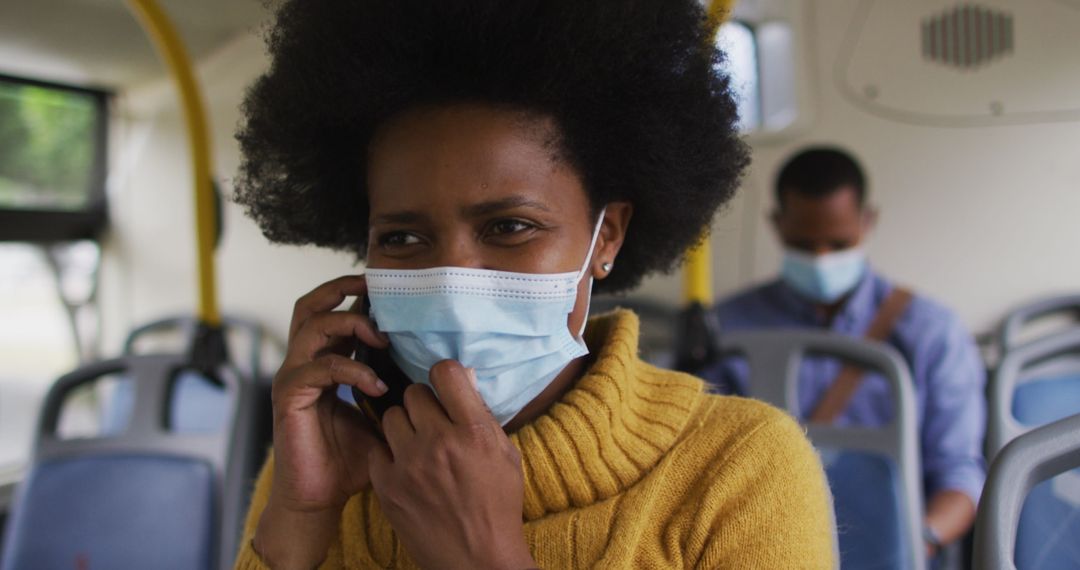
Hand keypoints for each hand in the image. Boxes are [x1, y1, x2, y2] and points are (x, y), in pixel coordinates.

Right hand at [254, 276, 389, 567]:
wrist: (321, 497)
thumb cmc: (352, 458)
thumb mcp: (385, 417)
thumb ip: (402, 390)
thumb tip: (450, 374)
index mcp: (324, 361)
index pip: (333, 311)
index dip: (356, 294)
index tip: (390, 289)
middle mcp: (304, 362)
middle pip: (310, 305)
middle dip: (341, 288)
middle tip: (374, 288)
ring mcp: (293, 377)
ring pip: (313, 326)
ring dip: (350, 324)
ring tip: (382, 339)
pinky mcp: (289, 397)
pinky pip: (318, 368)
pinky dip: (350, 369)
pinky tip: (375, 385)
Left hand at [369, 360, 536, 569]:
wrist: (477, 559)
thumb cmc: (497, 505)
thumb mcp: (505, 455)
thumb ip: (482, 415)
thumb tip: (463, 377)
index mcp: (473, 431)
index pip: (445, 372)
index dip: (444, 375)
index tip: (446, 386)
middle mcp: (438, 442)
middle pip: (414, 393)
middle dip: (424, 403)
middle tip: (433, 421)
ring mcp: (409, 464)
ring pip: (391, 417)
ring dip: (404, 426)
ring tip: (417, 444)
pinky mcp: (387, 486)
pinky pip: (377, 448)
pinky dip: (389, 454)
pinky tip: (405, 467)